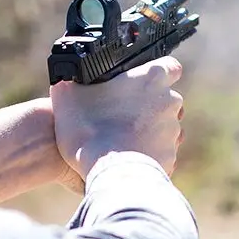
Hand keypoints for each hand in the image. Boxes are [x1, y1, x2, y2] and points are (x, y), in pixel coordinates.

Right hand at [49, 56, 185, 179]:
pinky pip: (161, 153)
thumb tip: (65, 82)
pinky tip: (127, 158)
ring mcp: (173, 131)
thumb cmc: (88, 129)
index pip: (170, 66)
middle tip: (121, 114)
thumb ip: (72, 82)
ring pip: (165, 127)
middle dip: (148, 105)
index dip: (155, 73)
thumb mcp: (68, 97)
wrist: (108, 172)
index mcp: (151, 79)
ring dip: (148, 131)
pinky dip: (148, 155)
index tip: (141, 81)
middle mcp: (169, 102)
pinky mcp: (170, 157)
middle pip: (165, 99)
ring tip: (121, 140)